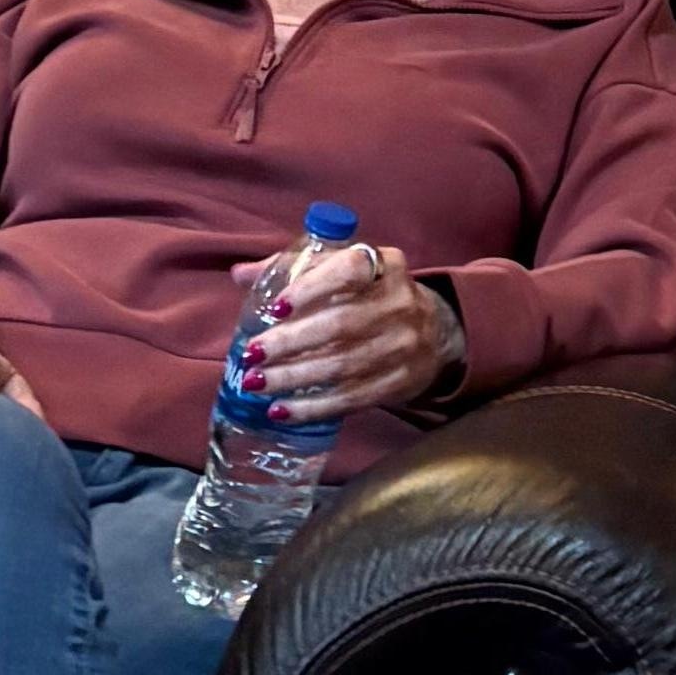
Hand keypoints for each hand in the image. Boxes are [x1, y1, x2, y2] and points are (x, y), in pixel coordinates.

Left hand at [246, 243, 462, 419]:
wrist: (434, 331)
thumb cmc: (372, 295)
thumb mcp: (346, 270)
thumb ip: (296, 269)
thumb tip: (240, 274)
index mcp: (386, 264)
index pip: (350, 268)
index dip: (311, 288)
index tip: (275, 308)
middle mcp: (400, 301)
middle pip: (342, 324)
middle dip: (291, 342)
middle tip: (252, 354)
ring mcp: (404, 345)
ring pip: (343, 366)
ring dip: (294, 378)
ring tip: (256, 383)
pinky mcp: (401, 381)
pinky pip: (351, 398)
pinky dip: (313, 407)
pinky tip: (282, 410)